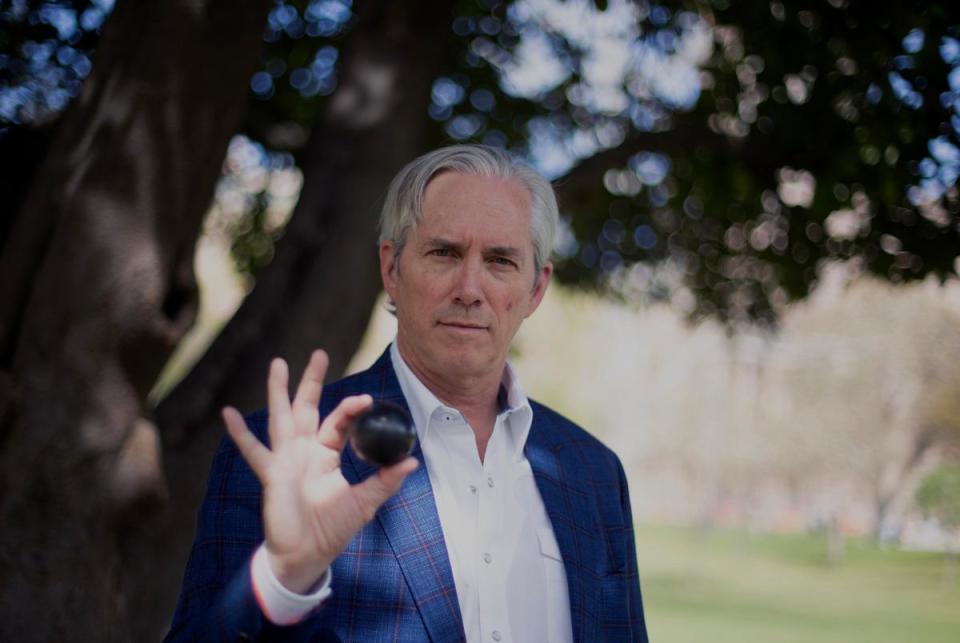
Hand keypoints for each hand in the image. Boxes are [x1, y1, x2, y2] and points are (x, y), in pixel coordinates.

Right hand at [222, 350, 417, 593]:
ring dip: (278, 390)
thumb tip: (412, 461)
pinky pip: (253, 451)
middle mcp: (304, 451)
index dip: (351, 408)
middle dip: (312, 381)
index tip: (365, 398)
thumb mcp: (365, 503)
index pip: (339, 422)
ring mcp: (286, 459)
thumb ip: (385, 481)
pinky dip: (239, 433)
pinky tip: (227, 413)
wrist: (307, 555)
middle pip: (308, 407)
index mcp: (326, 455)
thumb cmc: (332, 529)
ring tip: (277, 363)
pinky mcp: (272, 473)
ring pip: (282, 417)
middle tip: (320, 353)